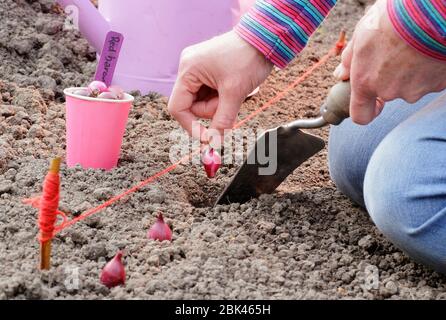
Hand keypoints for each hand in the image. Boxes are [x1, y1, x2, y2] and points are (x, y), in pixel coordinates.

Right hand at [168, 31, 272, 145]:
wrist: (266, 39)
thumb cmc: (248, 59)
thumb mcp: (235, 94)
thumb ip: (222, 121)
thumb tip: (214, 144)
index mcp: (188, 70)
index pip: (178, 108)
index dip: (191, 126)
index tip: (208, 139)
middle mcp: (188, 68)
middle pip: (192, 106)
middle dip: (212, 110)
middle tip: (231, 102)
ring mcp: (198, 68)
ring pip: (202, 101)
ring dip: (219, 104)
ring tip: (235, 90)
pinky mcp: (208, 70)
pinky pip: (209, 93)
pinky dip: (222, 97)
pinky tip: (233, 87)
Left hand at [334, 0, 445, 124]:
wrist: (428, 14)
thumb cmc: (392, 19)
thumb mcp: (361, 34)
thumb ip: (349, 59)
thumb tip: (341, 73)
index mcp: (365, 82)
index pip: (361, 115)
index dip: (367, 111)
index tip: (373, 102)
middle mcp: (389, 91)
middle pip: (389, 92)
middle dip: (392, 76)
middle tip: (396, 51)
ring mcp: (415, 90)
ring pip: (411, 84)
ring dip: (411, 70)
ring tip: (413, 45)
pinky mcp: (437, 84)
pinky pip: (430, 79)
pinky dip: (428, 67)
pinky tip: (427, 48)